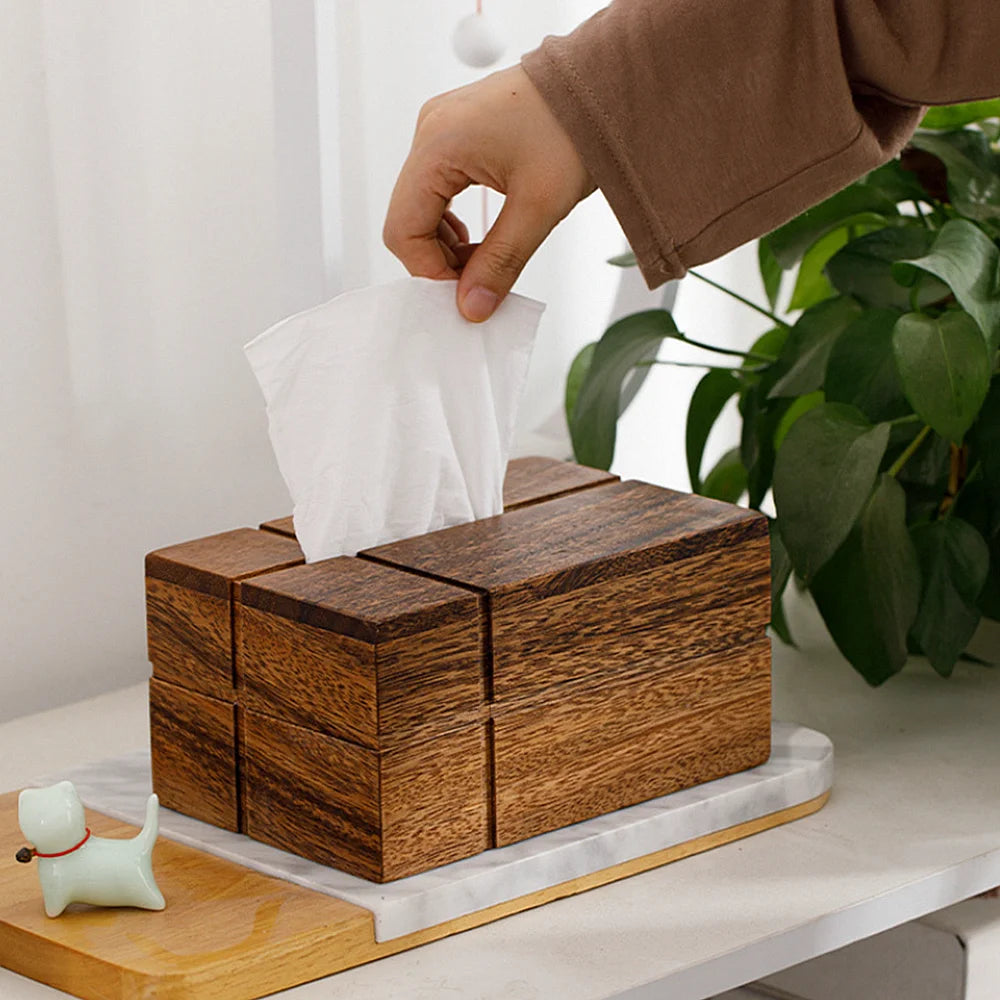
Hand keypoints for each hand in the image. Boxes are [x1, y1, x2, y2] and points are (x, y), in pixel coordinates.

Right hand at [384, 65, 593, 321]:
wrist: (603, 81)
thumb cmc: (576, 127)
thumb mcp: (539, 207)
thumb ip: (500, 262)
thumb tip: (472, 308)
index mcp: (438, 144)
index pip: (402, 230)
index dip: (429, 272)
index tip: (465, 294)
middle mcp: (429, 132)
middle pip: (407, 219)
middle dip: (439, 260)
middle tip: (480, 281)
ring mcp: (440, 129)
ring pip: (421, 207)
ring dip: (448, 244)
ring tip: (487, 260)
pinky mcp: (456, 133)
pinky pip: (438, 189)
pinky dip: (454, 221)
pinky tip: (485, 235)